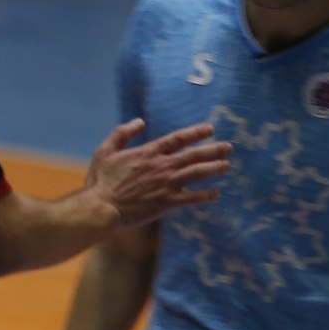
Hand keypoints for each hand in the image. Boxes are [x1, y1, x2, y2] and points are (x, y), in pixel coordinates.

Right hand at [83, 118, 232, 229]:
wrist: (100, 208)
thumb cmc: (100, 182)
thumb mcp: (104, 151)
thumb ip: (122, 133)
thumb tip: (139, 122)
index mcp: (148, 152)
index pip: (179, 138)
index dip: (196, 133)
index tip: (211, 129)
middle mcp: (162, 166)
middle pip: (194, 154)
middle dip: (214, 150)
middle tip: (229, 147)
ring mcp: (166, 184)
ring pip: (197, 173)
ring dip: (215, 169)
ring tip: (227, 166)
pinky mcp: (166, 203)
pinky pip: (192, 198)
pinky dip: (205, 196)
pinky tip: (215, 194)